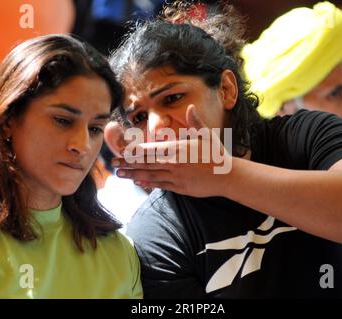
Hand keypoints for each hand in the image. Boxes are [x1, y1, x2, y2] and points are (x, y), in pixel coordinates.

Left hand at [112, 105, 232, 196]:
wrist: (228, 176)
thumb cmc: (217, 154)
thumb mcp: (207, 135)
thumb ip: (195, 122)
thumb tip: (191, 107)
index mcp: (178, 148)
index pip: (150, 149)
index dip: (134, 151)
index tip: (122, 151)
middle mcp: (174, 163)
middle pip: (146, 163)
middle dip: (128, 164)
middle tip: (113, 164)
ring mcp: (176, 177)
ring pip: (150, 175)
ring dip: (133, 175)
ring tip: (120, 175)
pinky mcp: (180, 188)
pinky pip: (160, 185)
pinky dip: (148, 184)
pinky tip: (138, 183)